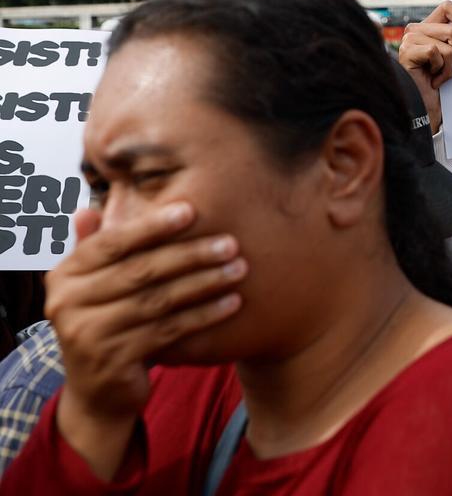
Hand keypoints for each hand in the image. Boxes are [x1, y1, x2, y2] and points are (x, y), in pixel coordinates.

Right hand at [46, 203, 245, 479]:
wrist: (99, 392)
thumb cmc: (108, 324)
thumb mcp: (96, 286)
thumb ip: (95, 249)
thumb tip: (87, 208)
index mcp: (64, 276)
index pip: (112, 243)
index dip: (152, 225)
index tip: (191, 210)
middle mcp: (66, 304)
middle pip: (141, 271)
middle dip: (191, 254)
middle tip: (230, 242)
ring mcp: (87, 335)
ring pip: (158, 300)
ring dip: (205, 282)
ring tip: (238, 269)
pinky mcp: (113, 361)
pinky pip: (169, 331)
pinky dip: (204, 315)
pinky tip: (232, 302)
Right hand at [398, 0, 451, 132]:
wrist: (428, 108)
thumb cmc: (441, 83)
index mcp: (427, 26)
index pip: (447, 6)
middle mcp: (415, 29)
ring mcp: (409, 39)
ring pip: (447, 43)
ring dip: (451, 66)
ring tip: (441, 77)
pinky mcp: (407, 51)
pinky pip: (436, 52)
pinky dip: (441, 70)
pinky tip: (433, 80)